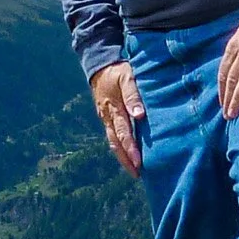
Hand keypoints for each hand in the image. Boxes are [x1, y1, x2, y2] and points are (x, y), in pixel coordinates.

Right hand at [90, 61, 144, 177]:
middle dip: (126, 160)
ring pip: (113, 142)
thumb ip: (134, 95)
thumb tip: (140, 116)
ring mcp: (105, 118)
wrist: (98, 63)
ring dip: (122, 157)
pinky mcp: (106, 117)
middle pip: (116, 143)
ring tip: (134, 170)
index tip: (140, 164)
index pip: (124, 134)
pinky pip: (112, 135)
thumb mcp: (127, 77)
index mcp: (114, 109)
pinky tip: (127, 154)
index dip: (131, 150)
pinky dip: (119, 147)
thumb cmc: (117, 70)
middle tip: (137, 175)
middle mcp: (108, 117)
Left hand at [219, 7, 238, 119]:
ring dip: (238, 98)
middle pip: (232, 78)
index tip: (222, 104)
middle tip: (227, 116)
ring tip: (235, 113)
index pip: (224, 72)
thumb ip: (236, 50)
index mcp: (235, 45)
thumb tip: (229, 69)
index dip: (222, 90)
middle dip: (228, 99)